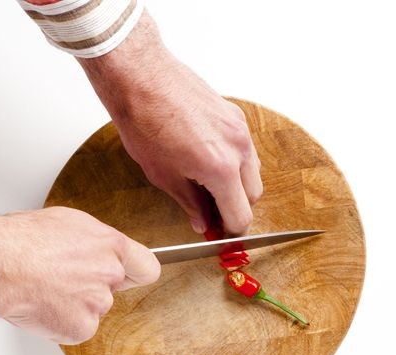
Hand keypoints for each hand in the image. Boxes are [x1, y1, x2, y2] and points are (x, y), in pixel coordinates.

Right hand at [0, 207, 159, 343]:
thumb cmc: (21, 239)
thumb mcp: (68, 223)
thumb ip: (93, 241)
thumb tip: (96, 249)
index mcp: (111, 246)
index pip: (147, 267)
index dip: (138, 273)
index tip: (131, 276)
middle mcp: (110, 274)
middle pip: (113, 288)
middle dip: (93, 286)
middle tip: (63, 278)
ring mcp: (97, 303)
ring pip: (92, 308)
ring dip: (74, 304)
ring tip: (46, 288)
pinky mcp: (81, 327)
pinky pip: (77, 329)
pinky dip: (61, 323)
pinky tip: (43, 306)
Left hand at [78, 11, 261, 235]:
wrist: (141, 78)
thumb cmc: (144, 122)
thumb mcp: (164, 176)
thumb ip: (190, 204)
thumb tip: (203, 223)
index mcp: (221, 169)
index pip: (241, 215)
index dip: (229, 231)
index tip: (219, 234)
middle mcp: (238, 148)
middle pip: (254, 196)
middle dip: (236, 208)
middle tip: (212, 214)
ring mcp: (239, 129)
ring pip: (254, 171)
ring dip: (238, 185)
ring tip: (208, 187)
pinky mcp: (235, 115)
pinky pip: (245, 148)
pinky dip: (235, 162)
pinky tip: (209, 162)